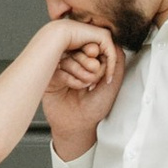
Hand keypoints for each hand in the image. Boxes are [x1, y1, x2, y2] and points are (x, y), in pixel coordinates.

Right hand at [42, 28, 122, 158]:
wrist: (79, 125)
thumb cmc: (95, 107)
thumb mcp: (113, 83)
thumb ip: (117, 63)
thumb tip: (116, 42)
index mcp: (90, 61)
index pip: (92, 45)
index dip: (96, 50)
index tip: (98, 59)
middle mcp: (75, 63)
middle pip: (79, 49)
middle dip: (90, 64)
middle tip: (93, 79)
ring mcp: (62, 69)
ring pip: (69, 58)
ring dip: (80, 73)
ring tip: (85, 86)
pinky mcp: (51, 77)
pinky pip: (60, 69)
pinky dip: (70, 79)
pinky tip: (73, 88)